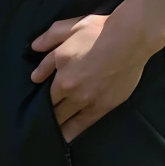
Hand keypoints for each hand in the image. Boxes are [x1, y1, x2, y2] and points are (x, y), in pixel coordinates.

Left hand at [29, 14, 150, 143]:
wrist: (130, 40)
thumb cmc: (99, 31)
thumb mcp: (70, 28)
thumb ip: (49, 39)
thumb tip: (34, 49)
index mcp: (62, 75)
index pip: (44, 95)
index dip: (39, 97)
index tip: (37, 99)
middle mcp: (73, 93)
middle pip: (54, 111)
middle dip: (48, 114)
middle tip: (43, 116)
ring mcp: (89, 102)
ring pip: (66, 122)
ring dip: (58, 125)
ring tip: (51, 130)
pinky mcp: (104, 108)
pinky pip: (84, 126)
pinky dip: (73, 132)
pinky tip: (66, 137)